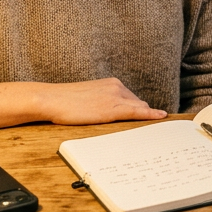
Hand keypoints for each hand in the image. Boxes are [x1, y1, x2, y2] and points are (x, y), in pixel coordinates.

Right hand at [41, 78, 166, 124]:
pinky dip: (150, 115)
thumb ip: (102, 101)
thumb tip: (109, 112)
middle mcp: (117, 86)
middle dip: (143, 114)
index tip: (146, 116)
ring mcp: (116, 96)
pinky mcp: (113, 108)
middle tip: (150, 127)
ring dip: (146, 117)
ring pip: (139, 108)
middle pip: (138, 103)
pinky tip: (160, 117)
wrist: (51, 99)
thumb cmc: (64, 101)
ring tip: (153, 129)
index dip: (139, 109)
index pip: (132, 98)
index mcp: (111, 83)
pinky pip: (137, 112)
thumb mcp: (88, 97)